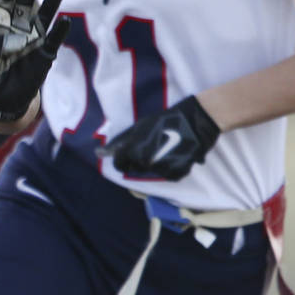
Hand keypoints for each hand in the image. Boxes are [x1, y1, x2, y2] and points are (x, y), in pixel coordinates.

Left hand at [0, 0, 70, 121]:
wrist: (0, 103)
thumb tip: (4, 43)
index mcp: (1, 27)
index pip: (4, 4)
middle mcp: (19, 30)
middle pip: (25, 3)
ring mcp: (33, 41)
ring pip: (43, 16)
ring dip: (51, 2)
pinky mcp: (43, 56)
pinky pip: (53, 41)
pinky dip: (59, 31)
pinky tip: (65, 21)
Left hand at [98, 96, 220, 179]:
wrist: (196, 121)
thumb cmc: (165, 120)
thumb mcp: (139, 127)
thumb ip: (119, 142)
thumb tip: (99, 153)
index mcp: (134, 151)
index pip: (118, 164)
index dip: (122, 158)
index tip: (129, 152)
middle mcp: (145, 163)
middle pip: (135, 168)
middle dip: (138, 159)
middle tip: (151, 144)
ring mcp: (161, 170)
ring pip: (151, 171)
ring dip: (154, 162)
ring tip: (165, 146)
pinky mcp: (176, 174)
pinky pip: (167, 174)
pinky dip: (170, 166)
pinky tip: (176, 153)